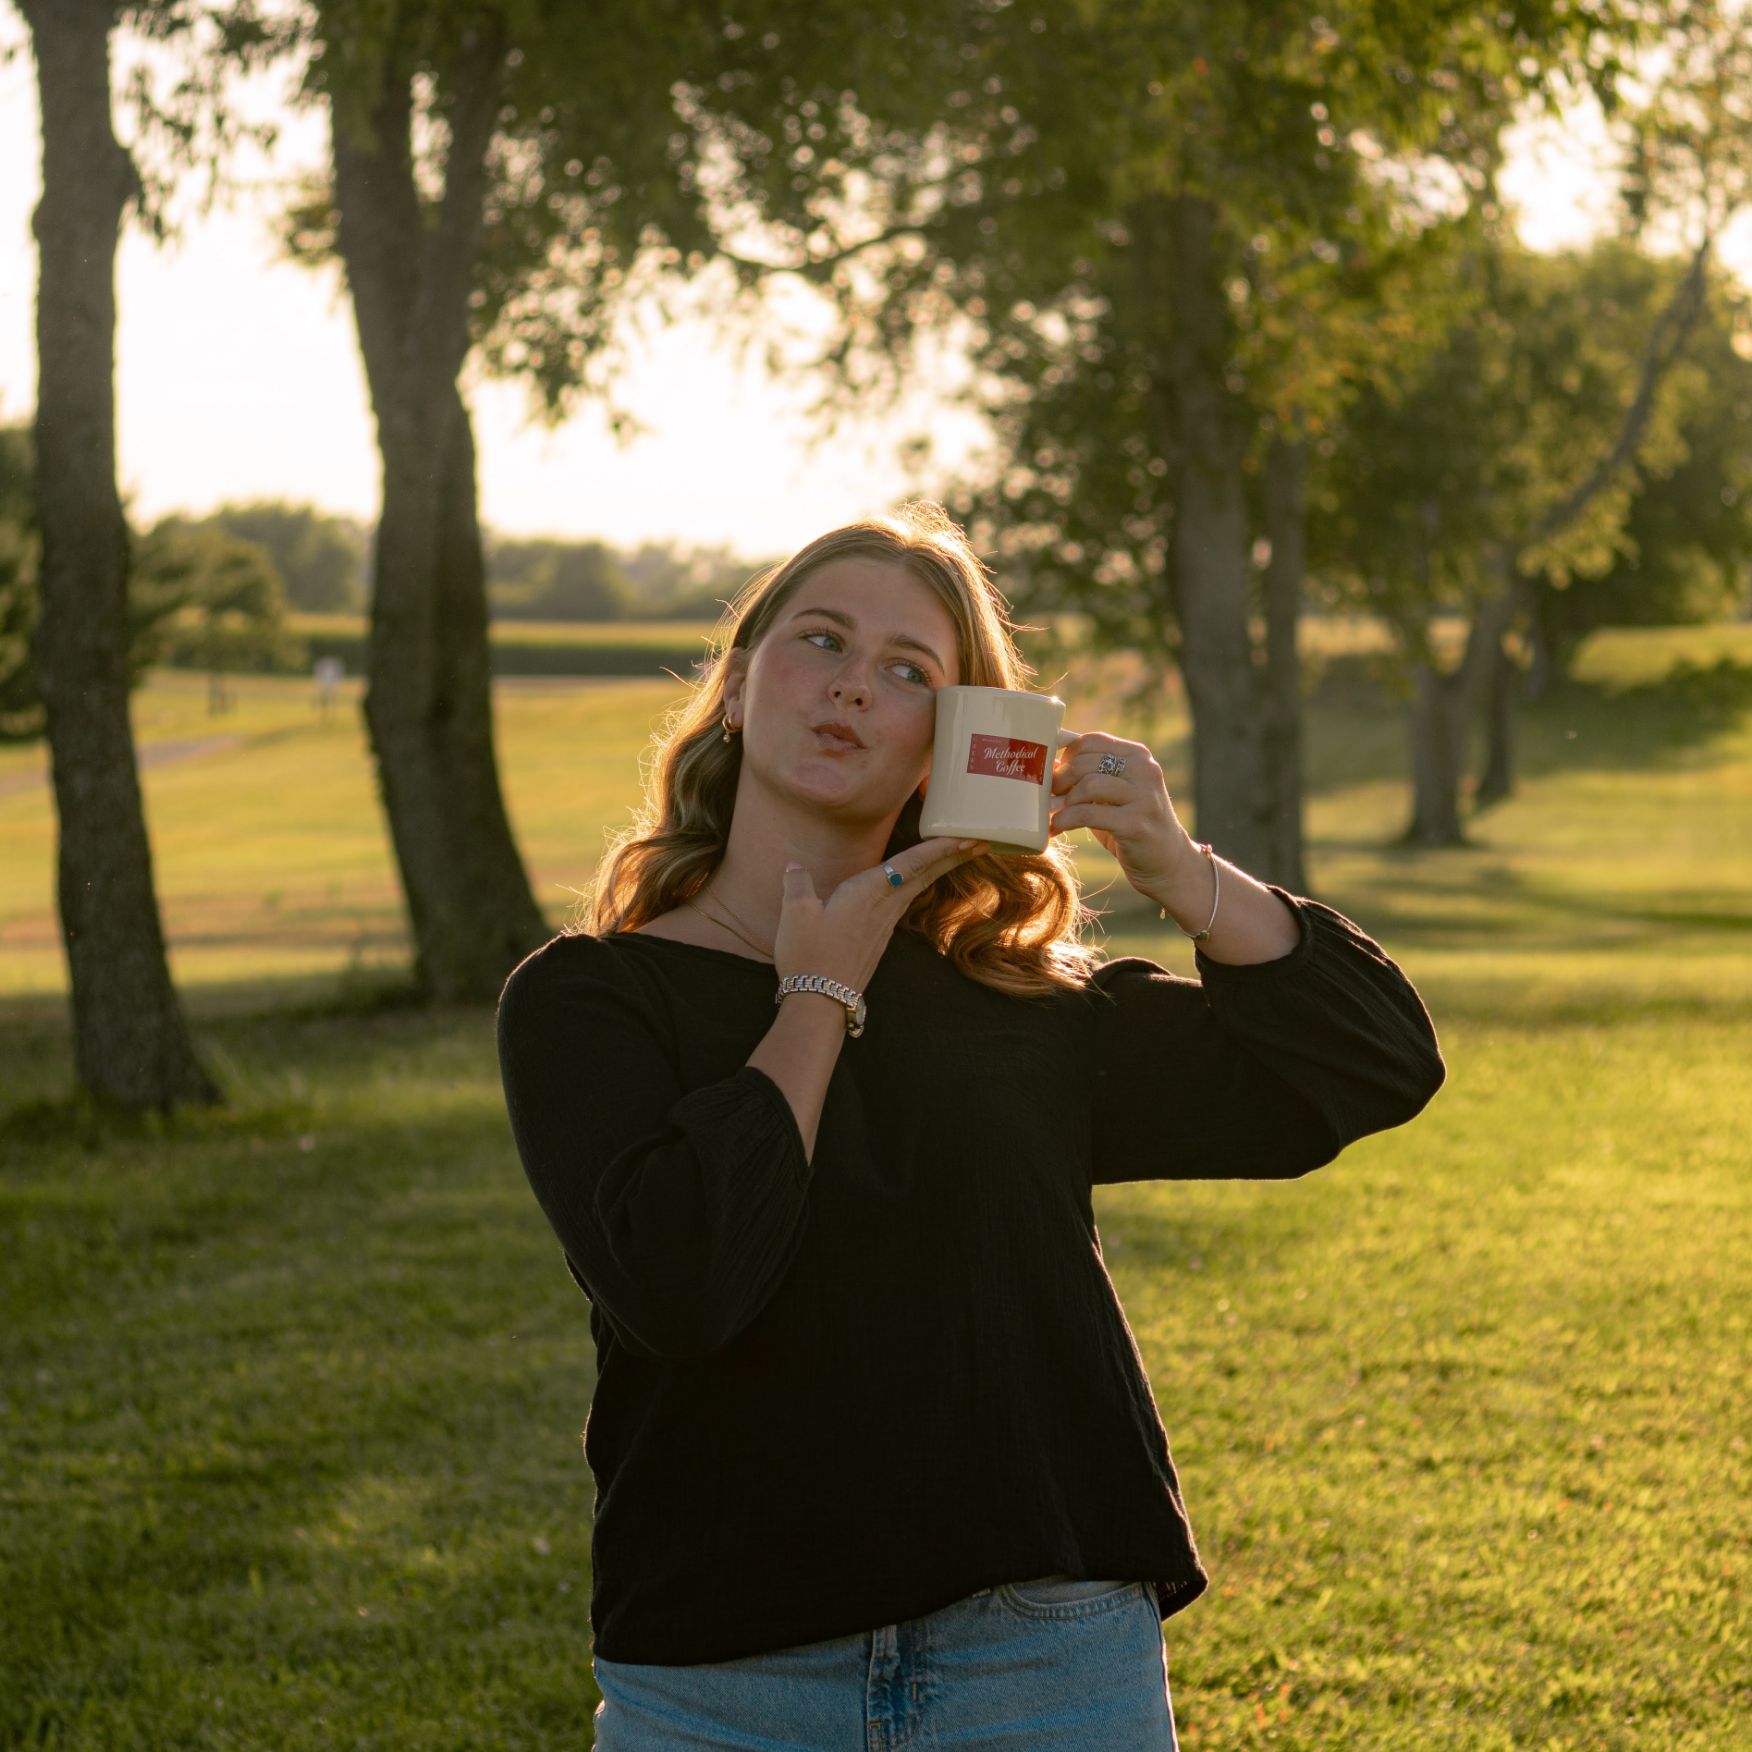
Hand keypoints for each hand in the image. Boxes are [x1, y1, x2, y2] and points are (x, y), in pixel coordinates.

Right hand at [776, 837, 986, 993]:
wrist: (820, 1001)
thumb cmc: (810, 954)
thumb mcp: (796, 913)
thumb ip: (797, 883)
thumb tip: (794, 867)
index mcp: (867, 892)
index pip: (911, 863)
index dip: (940, 847)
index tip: (968, 837)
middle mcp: (883, 907)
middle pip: (925, 875)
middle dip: (953, 856)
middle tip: (981, 841)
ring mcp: (884, 926)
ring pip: (917, 889)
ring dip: (939, 870)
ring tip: (956, 857)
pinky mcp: (878, 939)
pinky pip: (904, 904)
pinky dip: (917, 888)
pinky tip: (915, 887)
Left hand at [1049, 733, 1197, 898]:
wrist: (1167, 862)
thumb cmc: (1130, 824)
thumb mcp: (1113, 794)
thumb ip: (1088, 776)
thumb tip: (1047, 765)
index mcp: (1138, 756)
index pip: (1092, 741)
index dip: (1066, 756)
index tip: (1054, 774)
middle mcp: (1145, 771)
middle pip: (1085, 762)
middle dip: (1059, 780)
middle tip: (1050, 797)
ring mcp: (1143, 797)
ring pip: (1088, 785)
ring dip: (1064, 801)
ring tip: (1056, 813)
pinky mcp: (1136, 824)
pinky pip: (1088, 814)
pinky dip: (1066, 820)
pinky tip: (1057, 827)